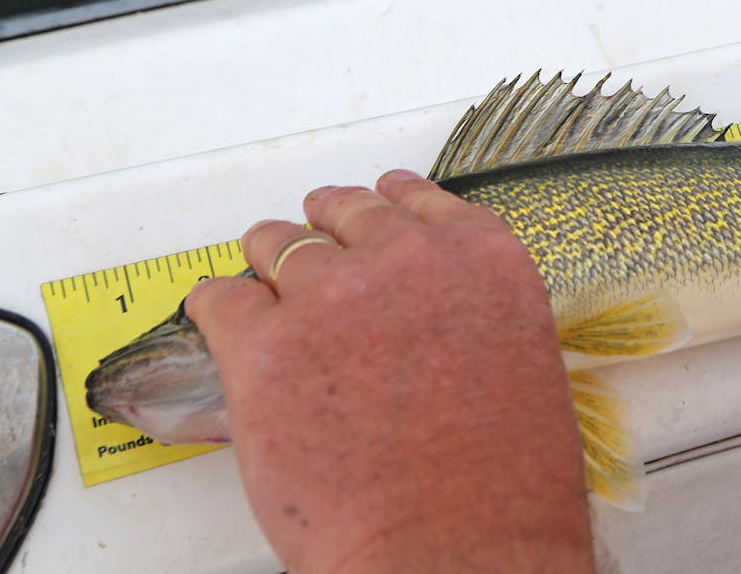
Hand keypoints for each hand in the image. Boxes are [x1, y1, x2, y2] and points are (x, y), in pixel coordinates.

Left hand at [185, 170, 591, 572]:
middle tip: (309, 250)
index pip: (419, 200)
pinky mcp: (264, 343)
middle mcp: (407, 258)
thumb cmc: (501, 491)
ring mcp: (331, 294)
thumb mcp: (521, 370)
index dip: (386, 205)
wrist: (454, 550)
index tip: (372, 207)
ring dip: (270, 264)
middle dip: (325, 231)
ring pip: (277, 244)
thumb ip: (469, 319)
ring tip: (263, 288)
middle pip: (344, 213)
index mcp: (482, 261)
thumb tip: (427, 326)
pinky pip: (220, 299)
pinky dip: (220, 311)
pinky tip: (225, 326)